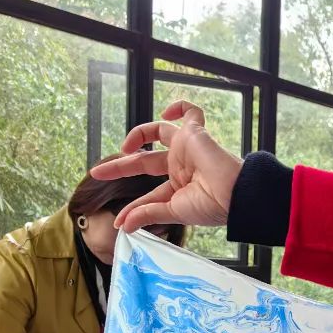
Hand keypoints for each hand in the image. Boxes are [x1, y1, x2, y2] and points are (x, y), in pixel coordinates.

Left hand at [89, 100, 243, 231]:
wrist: (234, 195)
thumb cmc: (212, 205)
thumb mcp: (174, 211)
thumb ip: (148, 214)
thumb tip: (123, 226)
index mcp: (180, 186)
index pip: (149, 193)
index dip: (133, 206)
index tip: (118, 221)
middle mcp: (182, 165)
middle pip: (144, 161)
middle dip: (120, 166)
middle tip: (98, 173)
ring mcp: (187, 147)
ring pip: (158, 131)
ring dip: (137, 135)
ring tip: (124, 147)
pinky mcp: (195, 133)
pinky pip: (190, 112)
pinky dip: (179, 106)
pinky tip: (166, 110)